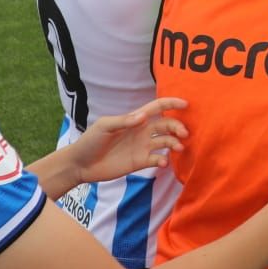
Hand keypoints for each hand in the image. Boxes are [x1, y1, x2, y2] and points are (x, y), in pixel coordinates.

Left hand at [65, 98, 188, 185]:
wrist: (81, 164)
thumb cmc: (91, 140)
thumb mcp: (105, 126)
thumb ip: (124, 121)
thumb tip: (144, 116)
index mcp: (135, 119)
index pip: (158, 108)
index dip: (172, 104)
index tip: (186, 105)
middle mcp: (142, 131)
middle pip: (166, 125)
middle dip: (178, 126)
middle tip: (184, 133)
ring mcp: (142, 147)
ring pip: (166, 142)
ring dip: (175, 143)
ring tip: (178, 147)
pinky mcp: (140, 162)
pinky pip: (157, 159)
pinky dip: (163, 160)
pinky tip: (161, 162)